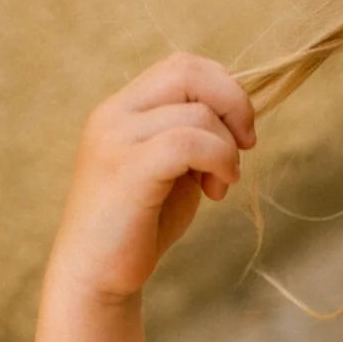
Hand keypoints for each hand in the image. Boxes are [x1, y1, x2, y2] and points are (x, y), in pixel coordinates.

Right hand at [45, 52, 257, 306]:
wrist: (97, 276)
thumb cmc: (139, 226)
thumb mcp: (173, 170)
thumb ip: (194, 136)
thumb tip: (239, 116)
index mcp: (124, 108)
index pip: (183, 66)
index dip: (225, 91)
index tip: (239, 135)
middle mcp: (114, 114)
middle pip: (189, 71)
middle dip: (235, 105)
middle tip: (245, 147)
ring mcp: (115, 139)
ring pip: (197, 114)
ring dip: (227, 150)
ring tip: (219, 186)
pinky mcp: (126, 170)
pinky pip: (187, 142)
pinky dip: (217, 160)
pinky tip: (216, 189)